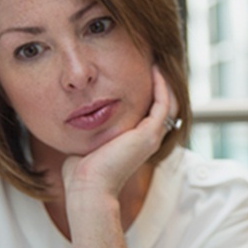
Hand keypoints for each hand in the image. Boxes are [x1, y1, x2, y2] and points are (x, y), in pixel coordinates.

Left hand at [61, 65, 178, 201]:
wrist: (88, 186)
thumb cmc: (82, 170)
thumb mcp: (89, 142)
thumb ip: (91, 129)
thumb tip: (79, 117)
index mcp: (137, 142)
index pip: (151, 112)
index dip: (149, 92)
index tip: (139, 72)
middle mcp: (150, 139)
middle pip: (165, 106)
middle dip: (160, 84)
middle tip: (153, 62)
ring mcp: (152, 137)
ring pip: (168, 102)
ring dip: (163, 82)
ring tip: (155, 62)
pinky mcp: (149, 134)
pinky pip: (163, 103)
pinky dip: (160, 85)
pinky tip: (153, 70)